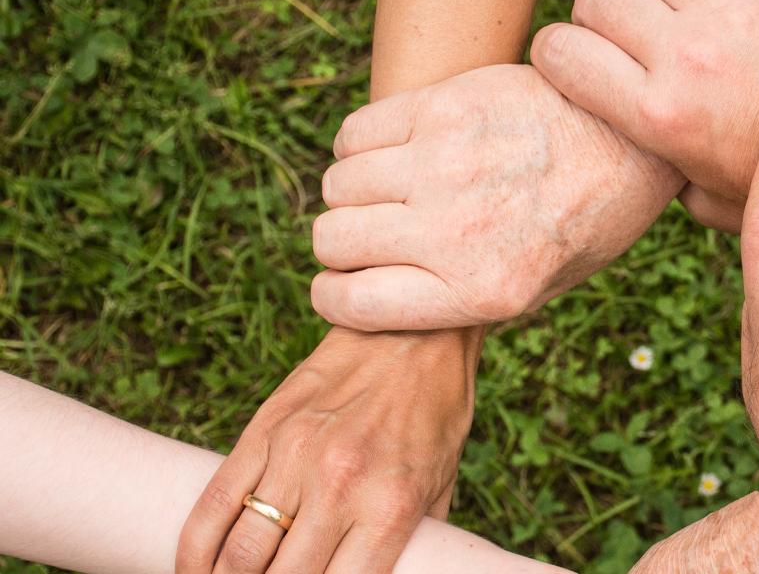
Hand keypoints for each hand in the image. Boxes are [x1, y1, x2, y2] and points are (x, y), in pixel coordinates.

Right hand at [176, 327, 482, 573]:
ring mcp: (295, 455)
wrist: (414, 331)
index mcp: (391, 507)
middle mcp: (339, 485)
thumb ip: (414, 541)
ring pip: (238, 554)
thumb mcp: (442, 485)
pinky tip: (192, 571)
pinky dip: (194, 551)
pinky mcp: (262, 430)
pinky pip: (213, 504)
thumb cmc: (436, 413)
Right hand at [310, 64, 683, 330]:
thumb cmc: (585, 221)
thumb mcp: (538, 290)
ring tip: (391, 190)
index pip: (352, 303)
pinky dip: (360, 146)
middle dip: (342, 244)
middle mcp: (457, 231)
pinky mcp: (444, 107)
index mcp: (482, 291)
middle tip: (374, 234)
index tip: (343, 285)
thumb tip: (377, 303)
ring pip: (338, 185)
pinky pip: (355, 133)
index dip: (335, 296)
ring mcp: (446, 164)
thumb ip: (459, 302)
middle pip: (333, 240)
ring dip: (353, 193)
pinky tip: (396, 152)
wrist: (631, 140)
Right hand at [530, 0, 758, 230]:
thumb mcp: (711, 196)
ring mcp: (729, 12)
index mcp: (659, 113)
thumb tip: (628, 171)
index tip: (575, 60)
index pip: (559, 51)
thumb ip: (660, 176)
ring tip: (674, 12)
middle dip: (605, 16)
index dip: (558, 51)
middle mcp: (686, 56)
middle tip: (633, 38)